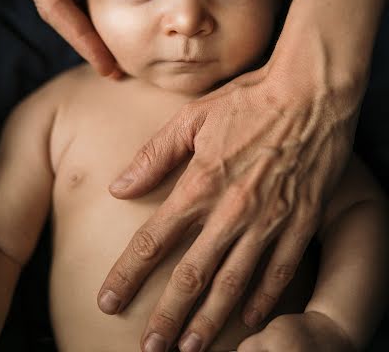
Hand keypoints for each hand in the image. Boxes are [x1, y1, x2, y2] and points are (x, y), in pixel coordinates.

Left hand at [98, 46, 361, 351]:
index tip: (108, 302)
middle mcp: (232, 209)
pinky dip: (263, 300)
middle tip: (150, 348)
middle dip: (167, 316)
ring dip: (210, 319)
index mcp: (201, 182)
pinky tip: (249, 320)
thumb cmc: (249, 100)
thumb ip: (154, 155)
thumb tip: (119, 187)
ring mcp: (269, 219)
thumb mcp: (192, 117)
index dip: (128, 275)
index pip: (154, 240)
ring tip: (190, 347)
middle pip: (192, 274)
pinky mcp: (301, 221)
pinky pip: (280, 271)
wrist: (310, 92)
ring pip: (234, 282)